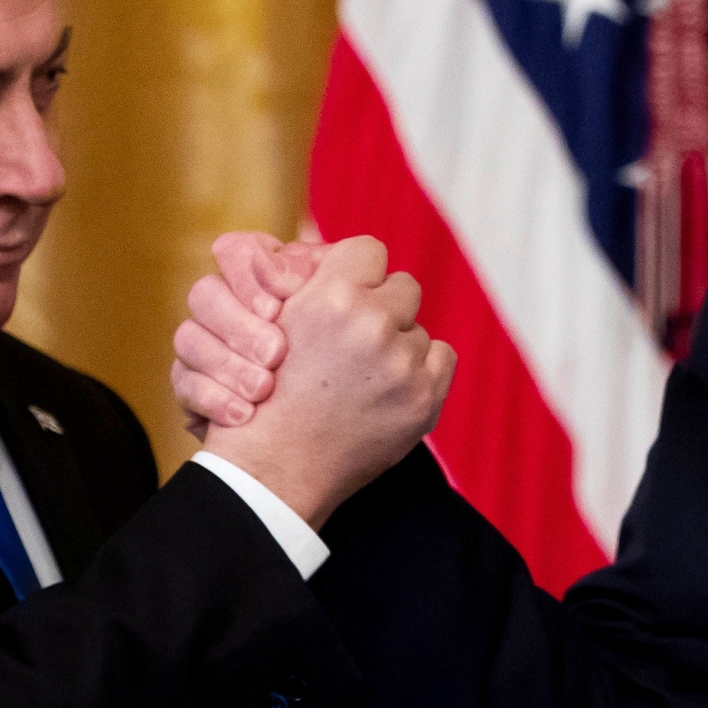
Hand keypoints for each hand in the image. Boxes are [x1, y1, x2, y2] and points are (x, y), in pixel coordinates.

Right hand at [171, 232, 324, 436]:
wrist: (304, 448)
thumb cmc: (334, 368)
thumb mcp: (339, 319)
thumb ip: (325, 282)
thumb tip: (318, 260)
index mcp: (260, 279)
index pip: (237, 249)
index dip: (256, 270)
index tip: (285, 298)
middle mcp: (224, 306)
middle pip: (206, 292)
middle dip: (242, 325)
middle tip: (276, 353)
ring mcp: (201, 346)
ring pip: (187, 335)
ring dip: (227, 364)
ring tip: (263, 389)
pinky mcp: (189, 384)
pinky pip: (181, 381)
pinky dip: (210, 398)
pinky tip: (242, 415)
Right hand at [179, 236, 454, 527]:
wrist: (276, 467)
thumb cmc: (267, 392)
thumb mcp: (270, 320)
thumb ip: (304, 278)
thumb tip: (318, 240)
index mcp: (331, 296)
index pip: (368, 250)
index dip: (357, 271)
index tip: (347, 290)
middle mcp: (371, 323)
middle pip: (402, 287)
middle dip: (382, 306)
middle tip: (356, 338)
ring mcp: (402, 362)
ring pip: (418, 327)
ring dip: (398, 343)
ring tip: (363, 374)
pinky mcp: (424, 396)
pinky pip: (441, 357)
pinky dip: (421, 370)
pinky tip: (387, 390)